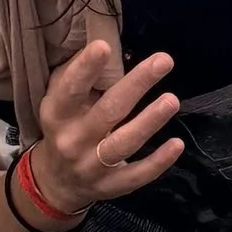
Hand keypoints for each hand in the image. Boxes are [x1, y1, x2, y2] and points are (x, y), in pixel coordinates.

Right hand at [28, 35, 185, 210]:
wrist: (55, 182)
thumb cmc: (63, 128)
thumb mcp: (58, 103)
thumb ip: (75, 77)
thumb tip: (104, 45)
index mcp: (57, 115)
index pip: (70, 90)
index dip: (86, 69)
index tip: (104, 46)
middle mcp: (73, 140)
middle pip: (108, 111)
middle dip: (137, 84)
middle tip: (163, 60)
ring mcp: (92, 166)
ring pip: (124, 143)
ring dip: (150, 121)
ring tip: (171, 100)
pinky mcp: (111, 186)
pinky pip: (137, 174)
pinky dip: (158, 161)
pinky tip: (177, 144)